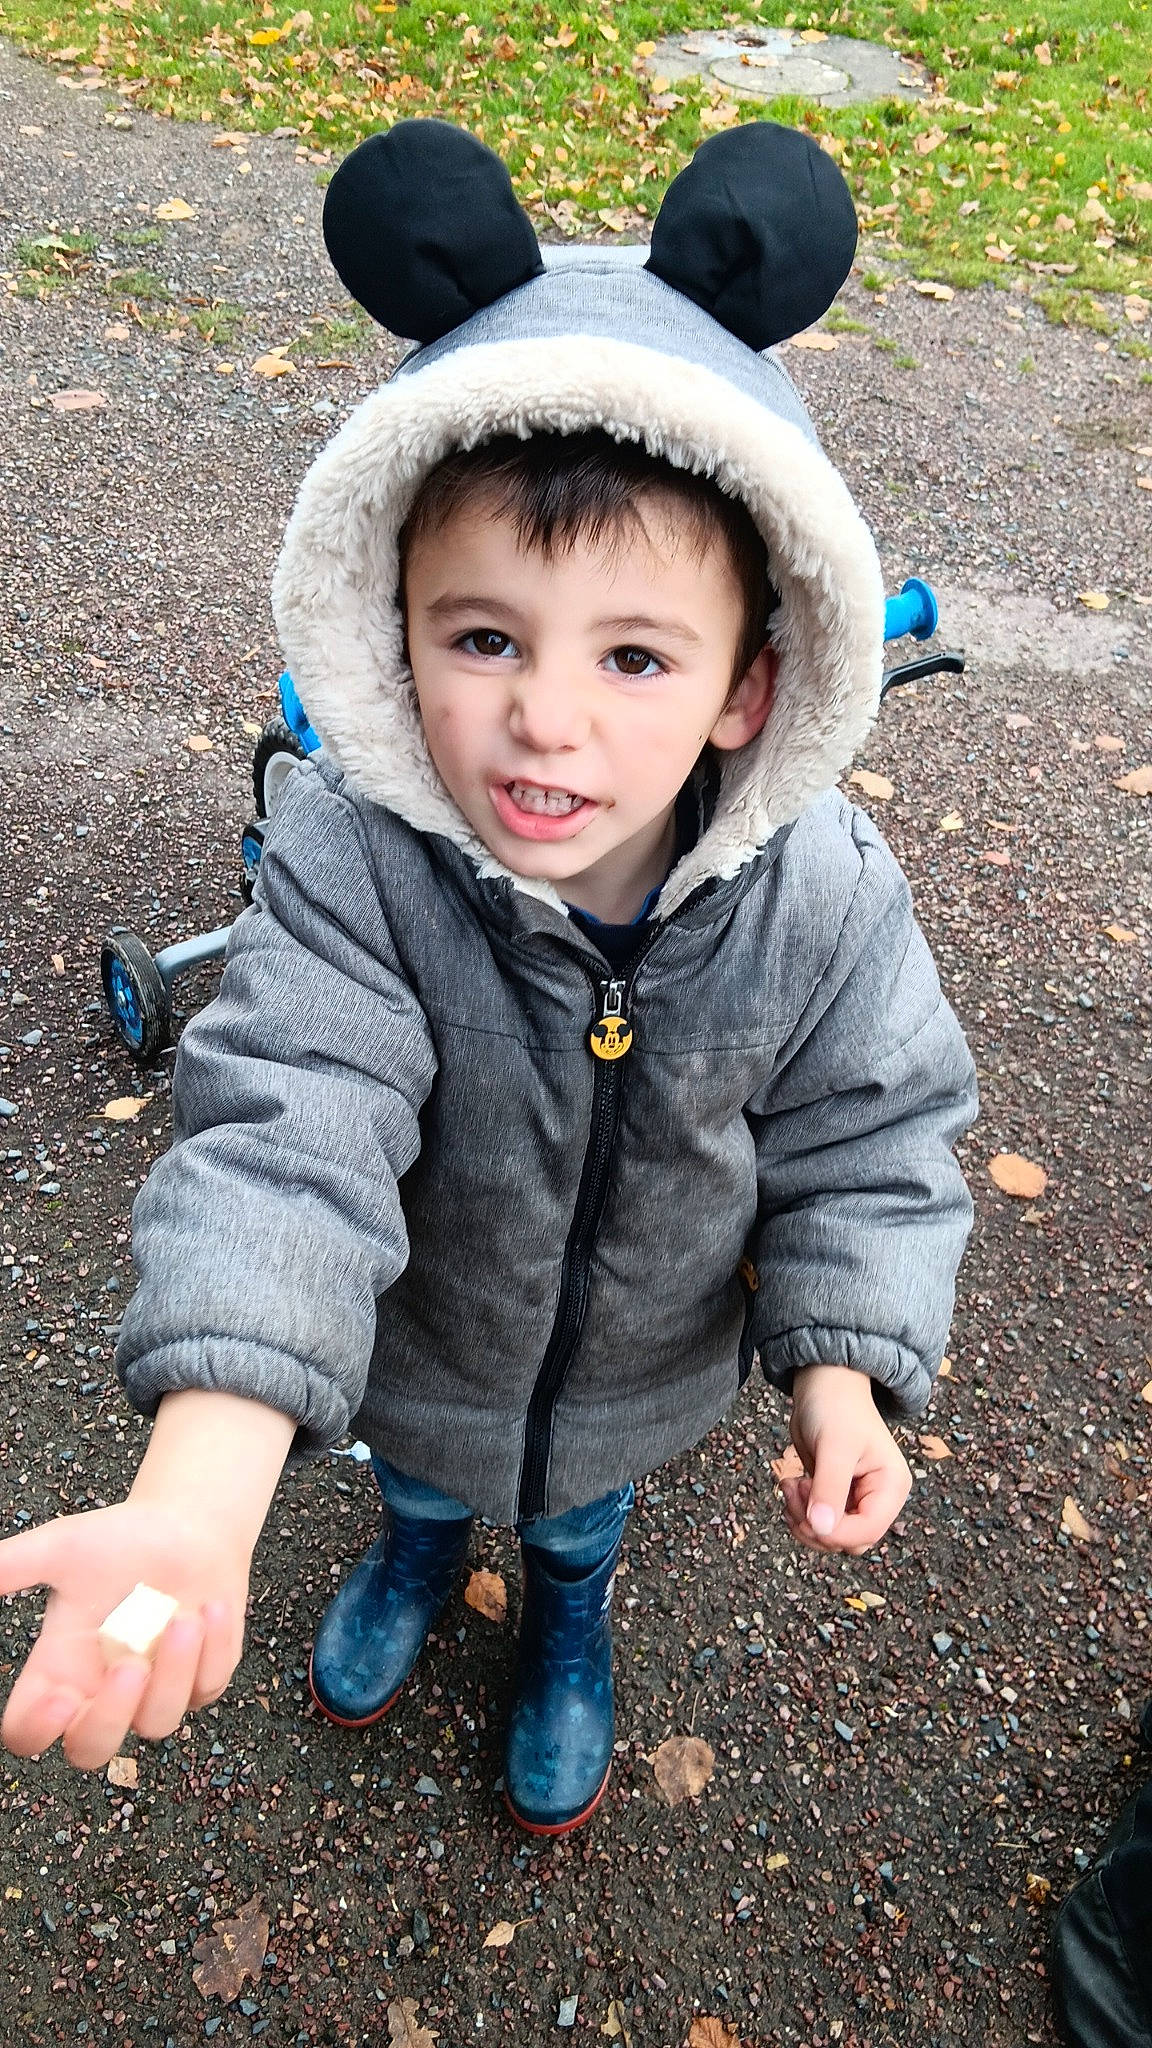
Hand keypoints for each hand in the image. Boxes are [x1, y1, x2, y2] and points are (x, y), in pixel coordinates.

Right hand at [0, 1500, 249, 1769]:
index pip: (29, 1731)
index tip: (59, 1697)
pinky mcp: (201, 1681)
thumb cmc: (119, 1539)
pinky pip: (207, 1687)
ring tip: (183, 1618)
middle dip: (110, 1717)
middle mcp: (102, 1691)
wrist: (188, 1524)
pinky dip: (213, 1649)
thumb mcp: (61, 1546)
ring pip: (157, 1722)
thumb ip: (12, 1566)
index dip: (37, 1729)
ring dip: (173, 1671)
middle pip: (91, 1749)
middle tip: (129, 1666)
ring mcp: (154, 1692)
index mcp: (59, 1669)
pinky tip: (212, 1608)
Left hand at [780, 1364, 910, 1555]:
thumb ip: (829, 1488)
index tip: (804, 1516)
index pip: (867, 1531)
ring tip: (789, 1487)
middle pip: (848, 1540)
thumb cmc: (836, 1408)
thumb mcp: (834, 1447)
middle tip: (793, 1493)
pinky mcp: (837, 1495)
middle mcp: (879, 1497)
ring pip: (831, 1535)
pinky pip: (820, 1522)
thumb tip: (821, 1530)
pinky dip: (800, 1512)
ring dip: (803, 1520)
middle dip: (815, 1526)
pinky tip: (790, 1486)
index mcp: (891, 1487)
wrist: (824, 1384)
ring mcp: (857, 1498)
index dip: (833, 1533)